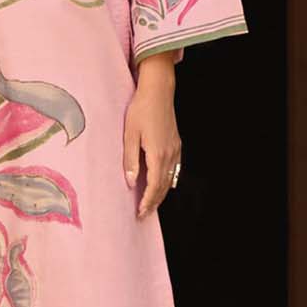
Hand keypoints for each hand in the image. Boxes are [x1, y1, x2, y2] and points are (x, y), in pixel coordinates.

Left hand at [123, 55, 180, 218]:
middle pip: (164, 186)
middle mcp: (169, 154)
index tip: (140, 213)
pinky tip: (165, 185)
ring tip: (151, 204)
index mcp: (157, 154)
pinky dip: (169, 181)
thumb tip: (131, 182)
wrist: (158, 91)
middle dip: (154, 202)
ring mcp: (175, 149)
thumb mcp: (129, 135)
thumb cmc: (140, 110)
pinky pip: (175, 168)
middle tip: (144, 215)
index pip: (154, 185)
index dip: (147, 201)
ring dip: (161, 193)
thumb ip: (131, 160)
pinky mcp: (176, 143)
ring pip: (170, 178)